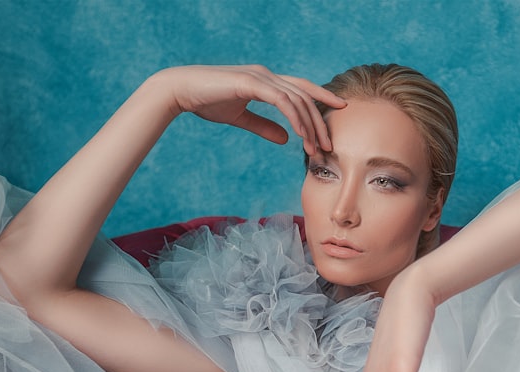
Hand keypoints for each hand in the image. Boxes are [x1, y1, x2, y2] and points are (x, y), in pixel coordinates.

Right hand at [154, 65, 345, 155]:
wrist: (180, 90)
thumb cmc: (206, 101)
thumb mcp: (240, 117)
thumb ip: (264, 126)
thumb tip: (286, 138)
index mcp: (265, 80)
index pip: (301, 88)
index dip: (321, 97)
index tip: (339, 110)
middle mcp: (266, 75)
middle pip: (304, 96)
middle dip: (319, 122)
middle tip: (329, 146)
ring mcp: (260, 76)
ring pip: (296, 100)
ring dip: (309, 125)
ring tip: (316, 148)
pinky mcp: (251, 82)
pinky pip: (282, 101)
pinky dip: (294, 118)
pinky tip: (301, 135)